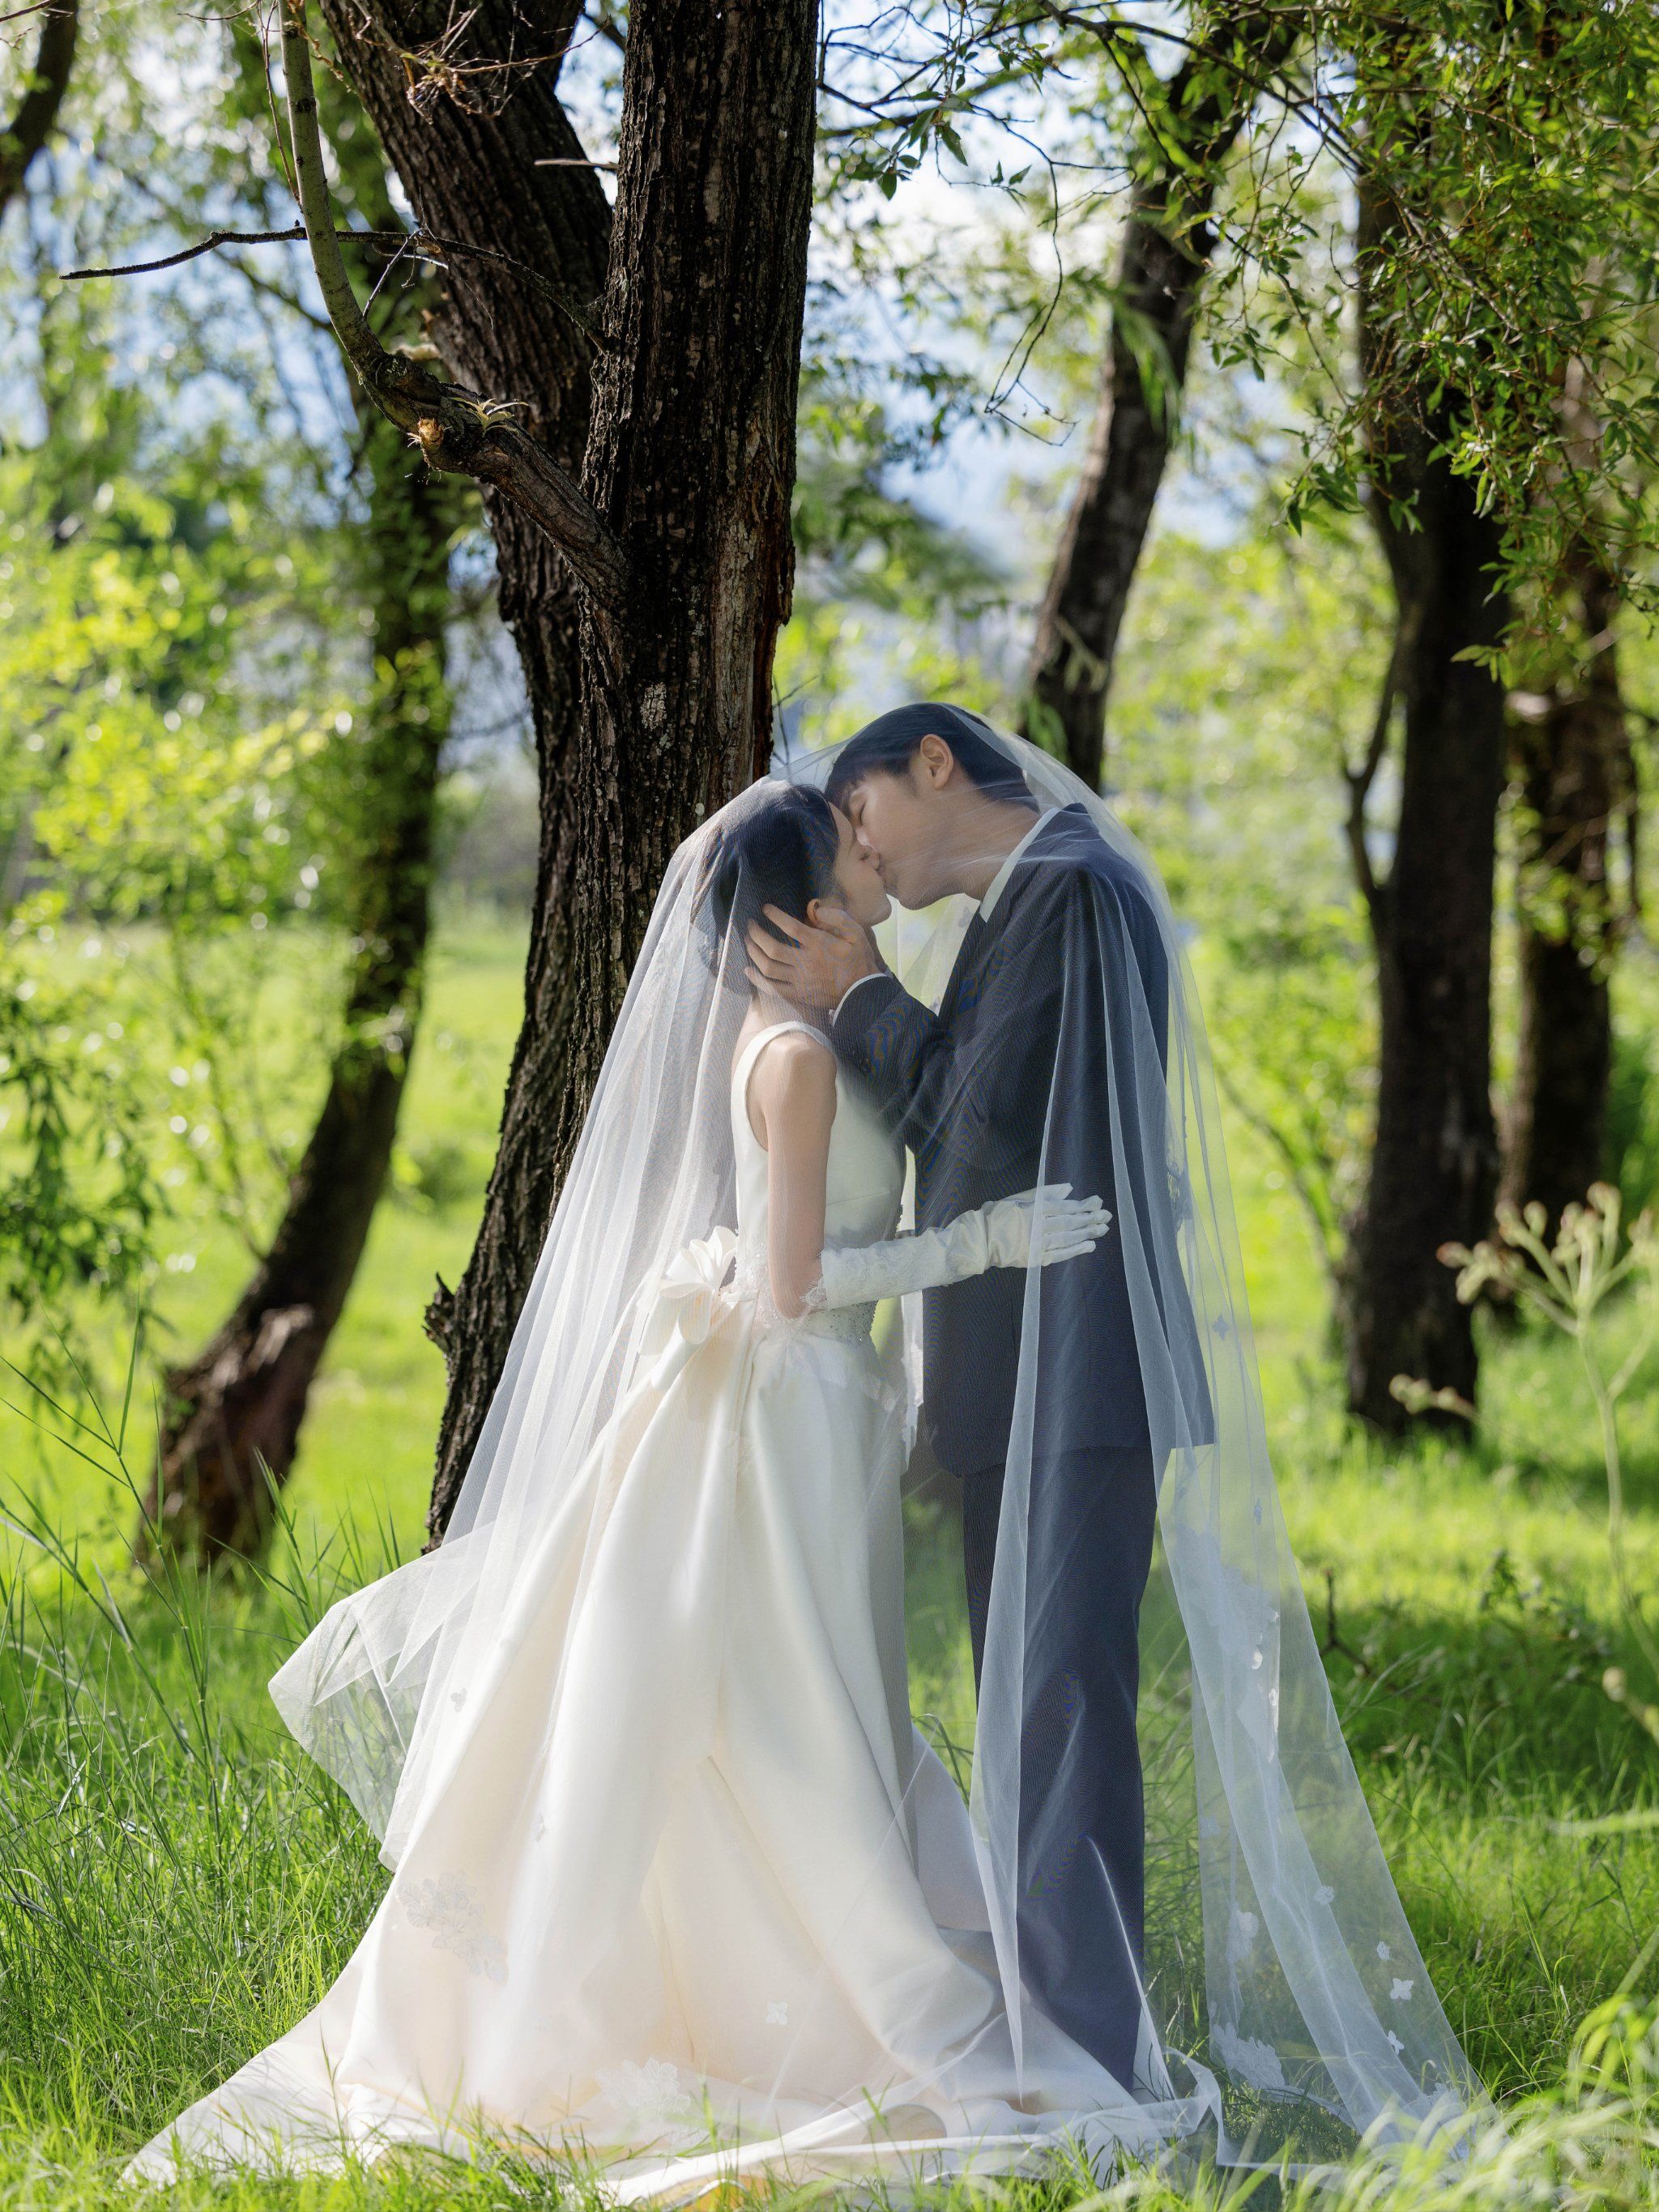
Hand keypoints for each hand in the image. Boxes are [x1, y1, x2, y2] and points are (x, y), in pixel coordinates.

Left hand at [746, 904, 882, 1017]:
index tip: (765, 908)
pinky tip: (748, 970)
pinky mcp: (798, 995)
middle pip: (772, 947)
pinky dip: (757, 979)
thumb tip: (817, 910)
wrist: (862, 992)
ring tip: (748, 941)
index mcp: (819, 944)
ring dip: (753, 952)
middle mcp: (805, 962)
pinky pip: (772, 988)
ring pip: (768, 967)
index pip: (790, 926)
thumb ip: (838, 918)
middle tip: (750, 925)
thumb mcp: (857, 933)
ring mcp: (800, 980)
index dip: (774, 915)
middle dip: (756, 933)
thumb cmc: (858, 960)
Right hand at [983, 1183, 1110, 1269]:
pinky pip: (1059, 1255)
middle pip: (1070, 1222)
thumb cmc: (999, 1214)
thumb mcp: (1020, 1197)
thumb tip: (1069, 1188)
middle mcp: (1038, 1226)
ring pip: (1067, 1238)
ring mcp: (1037, 1244)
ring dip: (1087, 1234)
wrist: (980, 1239)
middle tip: (1107, 1216)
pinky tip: (1089, 1246)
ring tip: (1102, 1230)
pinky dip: (1075, 1250)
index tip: (1098, 1201)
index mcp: (1034, 1209)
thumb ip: (1045, 1193)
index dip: (1084, 1205)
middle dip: (1090, 1219)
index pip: (1065, 1207)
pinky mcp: (1035, 1258)